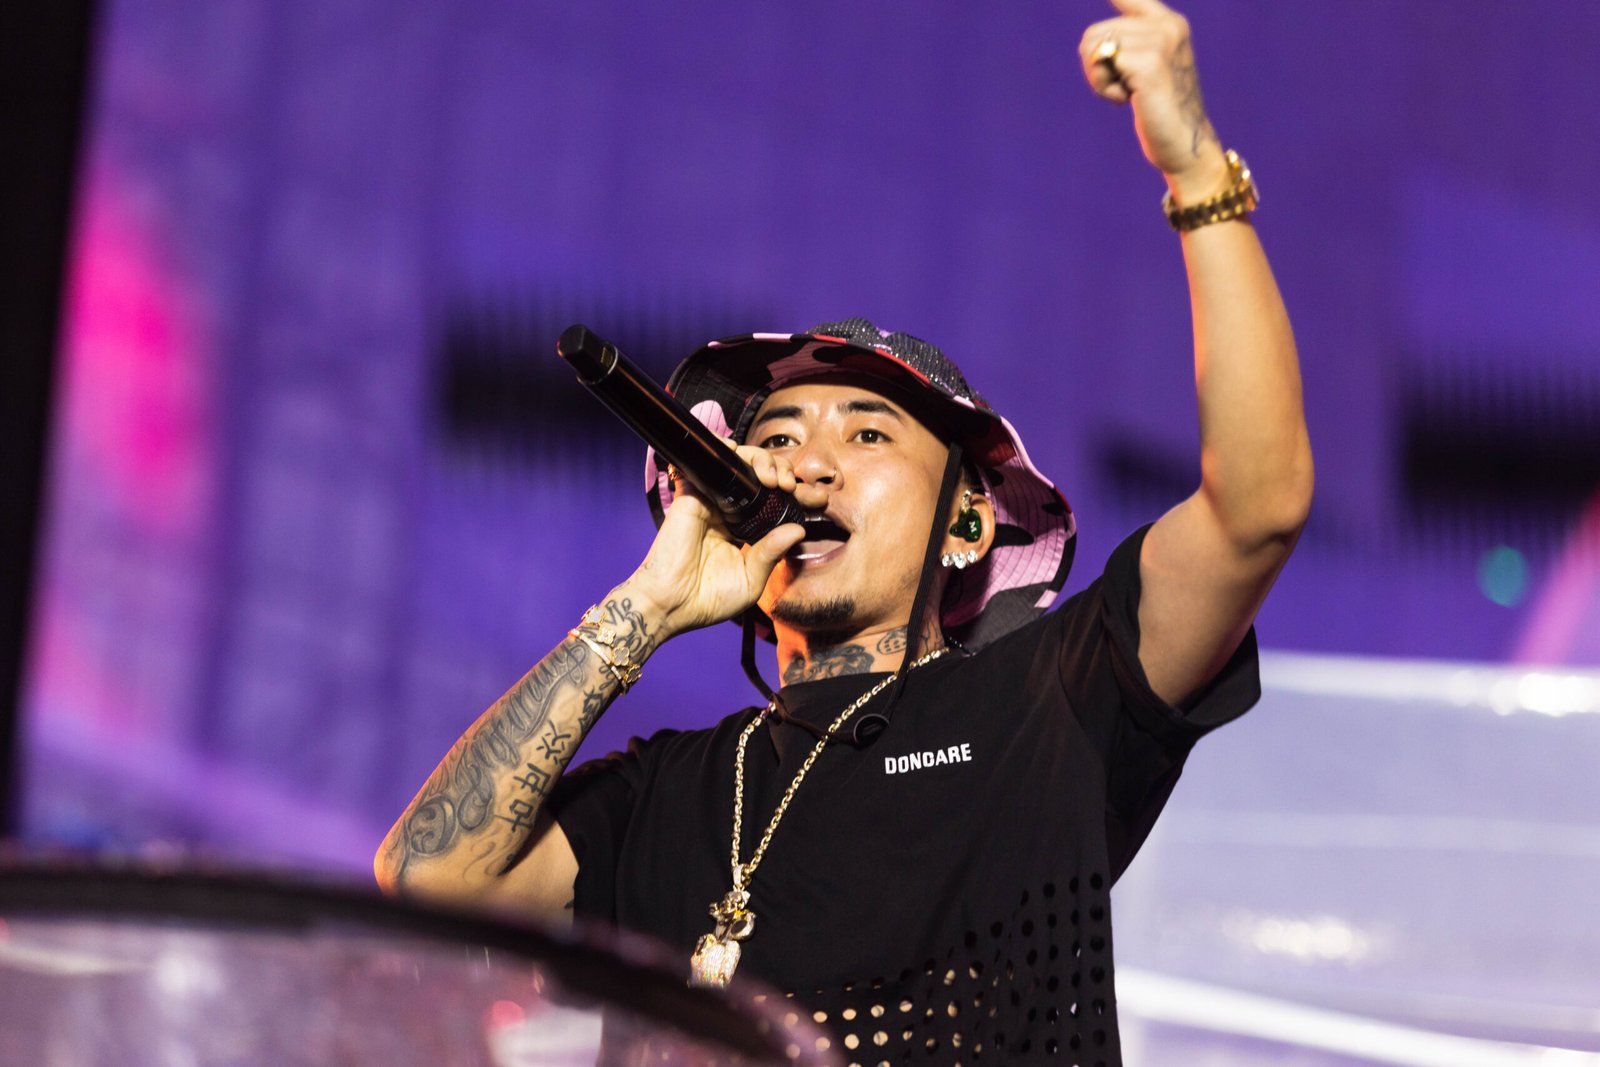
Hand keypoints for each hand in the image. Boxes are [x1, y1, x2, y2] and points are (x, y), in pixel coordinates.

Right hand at [623, 440, 824, 637]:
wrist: (671, 604)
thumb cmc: (708, 600)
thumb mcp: (751, 581)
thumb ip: (772, 553)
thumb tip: (798, 529)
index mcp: (746, 533)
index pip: (777, 506)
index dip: (799, 497)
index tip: (820, 499)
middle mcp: (730, 514)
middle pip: (762, 478)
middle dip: (784, 472)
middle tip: (794, 487)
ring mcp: (712, 502)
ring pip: (740, 465)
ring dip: (762, 461)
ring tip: (774, 479)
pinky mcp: (693, 495)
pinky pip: (708, 463)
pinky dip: (724, 450)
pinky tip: (740, 456)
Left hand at [1079, 0, 1228, 200]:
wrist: (1187, 147)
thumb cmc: (1161, 111)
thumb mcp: (1147, 69)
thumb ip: (1128, 44)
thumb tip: (1098, 41)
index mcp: (1167, 22)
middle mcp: (1168, 25)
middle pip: (1094, 33)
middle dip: (1095, 67)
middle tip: (1122, 89)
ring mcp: (1162, 43)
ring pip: (1094, 48)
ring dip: (1099, 80)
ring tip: (1128, 95)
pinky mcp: (1151, 64)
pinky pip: (1102, 63)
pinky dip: (1104, 89)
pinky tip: (1128, 101)